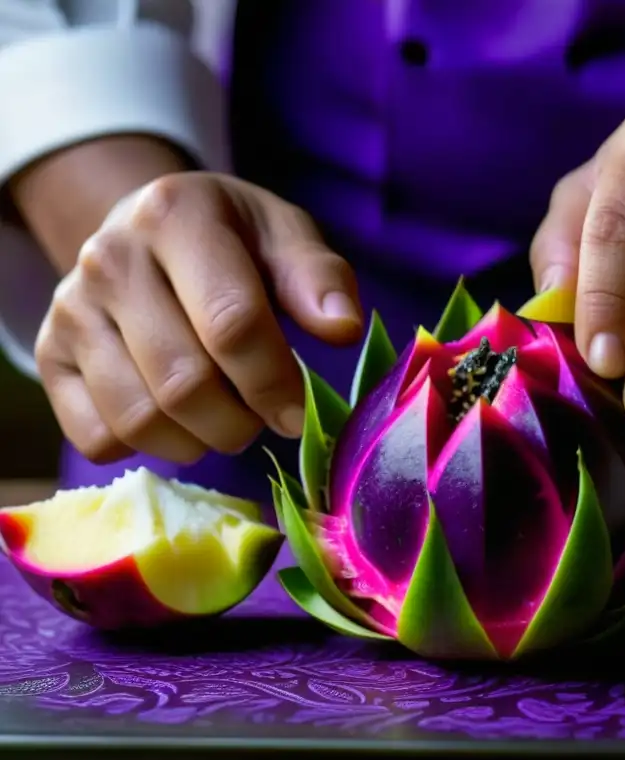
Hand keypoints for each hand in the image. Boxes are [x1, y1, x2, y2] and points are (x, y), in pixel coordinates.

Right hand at [36, 172, 363, 464]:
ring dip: (199, 440)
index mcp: (175, 215)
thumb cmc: (235, 241)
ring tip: (226, 419)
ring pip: (139, 418)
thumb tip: (343, 330)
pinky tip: (177, 422)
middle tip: (264, 418)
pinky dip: (147, 448)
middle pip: (184, 382)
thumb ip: (320, 279)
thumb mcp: (285, 238)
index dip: (274, 381)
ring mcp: (70, 308)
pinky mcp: (51, 355)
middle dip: (240, 421)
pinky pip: (98, 436)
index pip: (231, 322)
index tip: (299, 413)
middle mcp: (110, 258)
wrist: (153, 233)